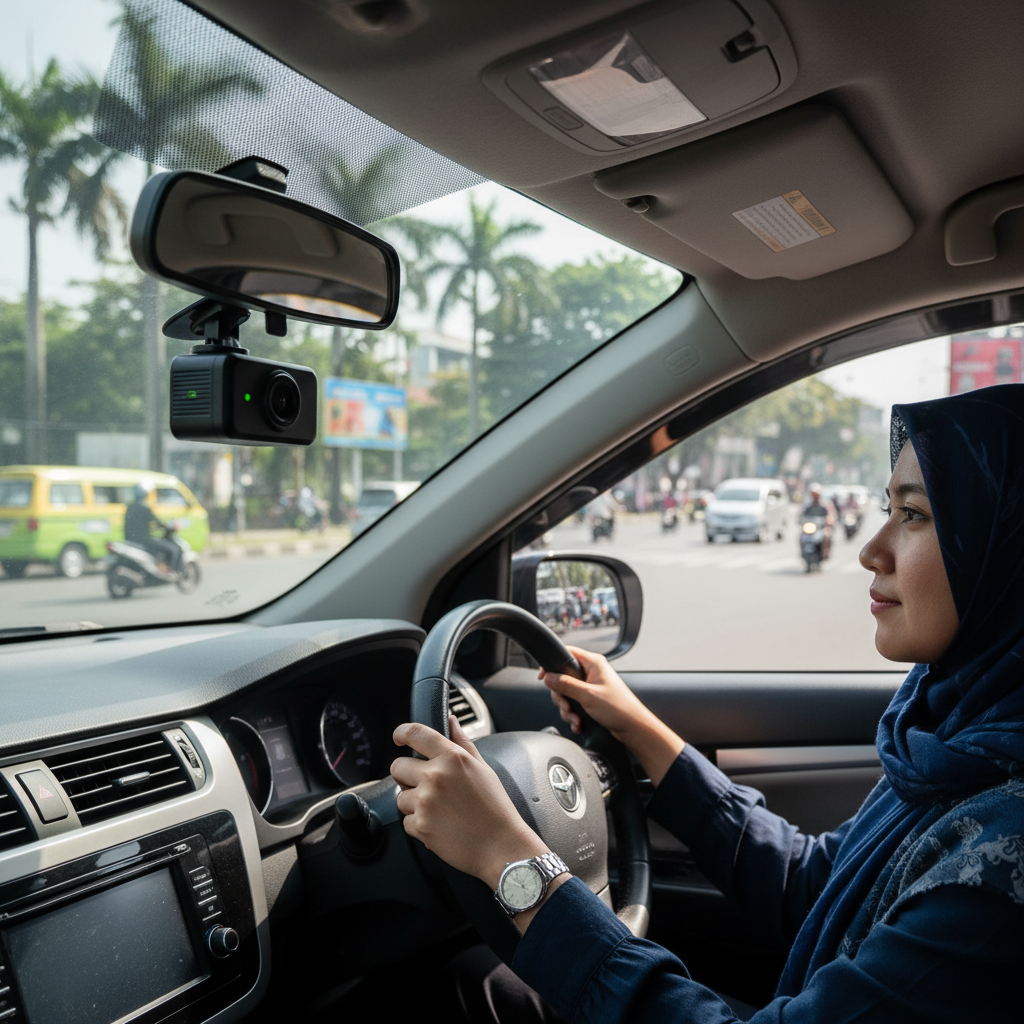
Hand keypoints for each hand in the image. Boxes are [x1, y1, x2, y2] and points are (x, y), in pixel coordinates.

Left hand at [391, 715, 546, 887]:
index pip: (415, 733)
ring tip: (439, 809)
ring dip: (413, 803)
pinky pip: (406, 821)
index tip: (399, 737)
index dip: (401, 733)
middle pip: (398, 766)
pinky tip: (439, 825)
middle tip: (426, 786)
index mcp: (452, 758)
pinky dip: (418, 824)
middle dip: (407, 775)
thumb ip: (462, 742)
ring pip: (400, 797)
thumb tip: (450, 721)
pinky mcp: (420, 826)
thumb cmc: (495, 808)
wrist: (501, 846)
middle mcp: (435, 776)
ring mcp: (425, 802)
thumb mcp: (483, 768)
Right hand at [541, 646, 683, 785]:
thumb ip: (566, 685)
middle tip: (566, 706)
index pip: (566, 653)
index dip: (552, 664)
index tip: (543, 677)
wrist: (633, 728)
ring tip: (576, 720)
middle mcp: (591, 672)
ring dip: (568, 709)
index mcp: (593, 663)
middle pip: (562, 677)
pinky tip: (579, 724)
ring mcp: (590, 686)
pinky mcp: (591, 699)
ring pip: (566, 693)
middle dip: (561, 696)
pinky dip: (573, 714)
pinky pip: (574, 703)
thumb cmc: (619, 708)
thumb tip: (549, 678)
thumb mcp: (588, 696)